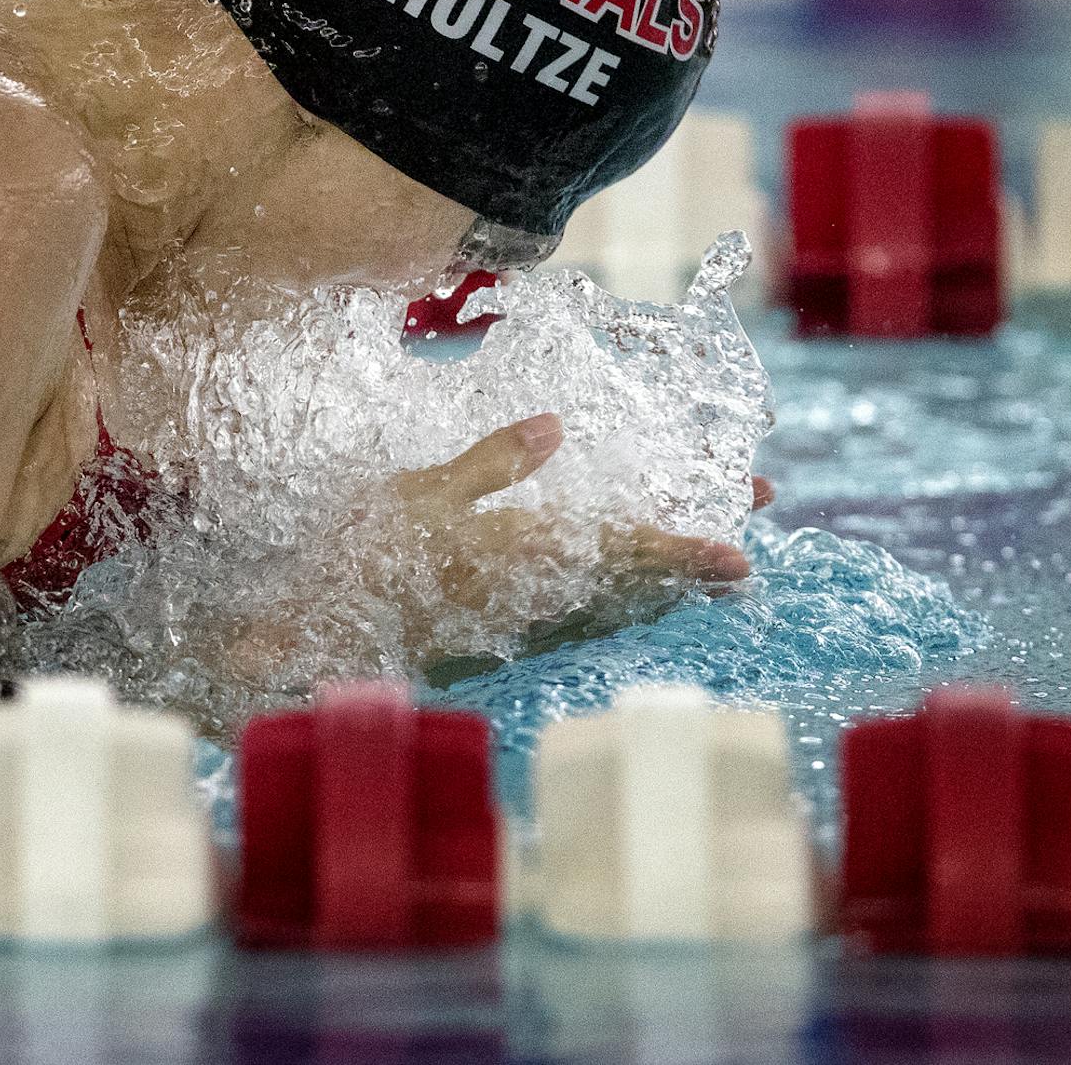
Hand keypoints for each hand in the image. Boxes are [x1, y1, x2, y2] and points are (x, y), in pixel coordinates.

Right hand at [389, 413, 752, 610]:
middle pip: (636, 586)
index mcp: (527, 552)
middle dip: (691, 567)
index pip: (625, 551)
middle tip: (744, 548)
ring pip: (614, 612)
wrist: (326, 643)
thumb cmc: (367, 561)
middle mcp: (541, 597)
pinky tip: (622, 601)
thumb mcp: (423, 493)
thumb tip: (556, 428)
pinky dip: (620, 608)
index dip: (685, 552)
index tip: (739, 555)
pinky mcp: (506, 641)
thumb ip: (493, 463)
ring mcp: (525, 626)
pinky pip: (585, 623)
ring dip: (661, 592)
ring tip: (699, 574)